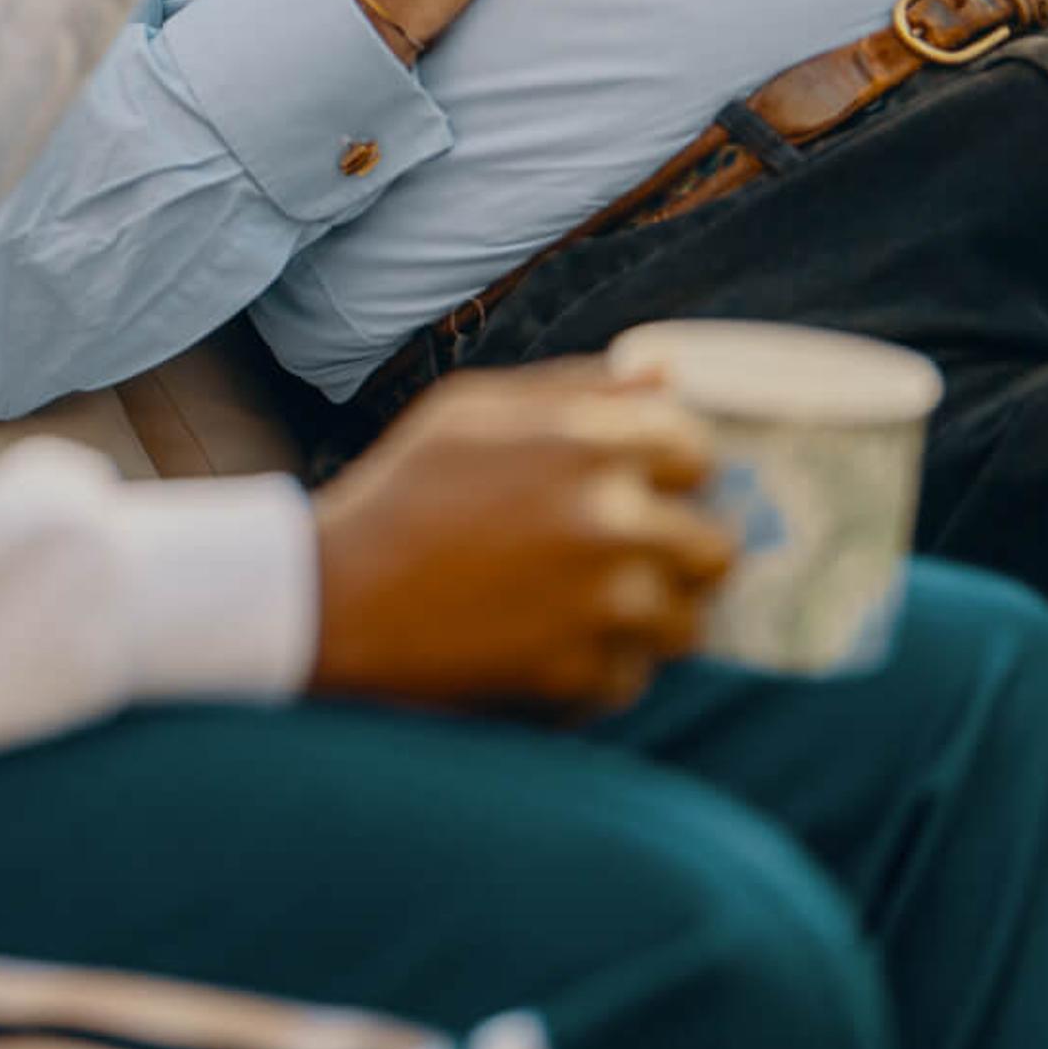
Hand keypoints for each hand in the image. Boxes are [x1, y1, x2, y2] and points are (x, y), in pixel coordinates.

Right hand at [309, 363, 738, 714]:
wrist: (332, 599)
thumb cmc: (401, 493)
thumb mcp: (471, 411)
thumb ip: (576, 388)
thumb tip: (667, 373)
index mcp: (586, 442)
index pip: (696, 449)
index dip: (671, 470)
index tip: (643, 486)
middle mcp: (610, 520)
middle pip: (715, 547)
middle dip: (677, 552)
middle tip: (624, 557)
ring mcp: (602, 604)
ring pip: (687, 622)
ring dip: (649, 618)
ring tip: (586, 607)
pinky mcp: (582, 673)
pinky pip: (634, 676)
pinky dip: (600, 667)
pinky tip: (547, 645)